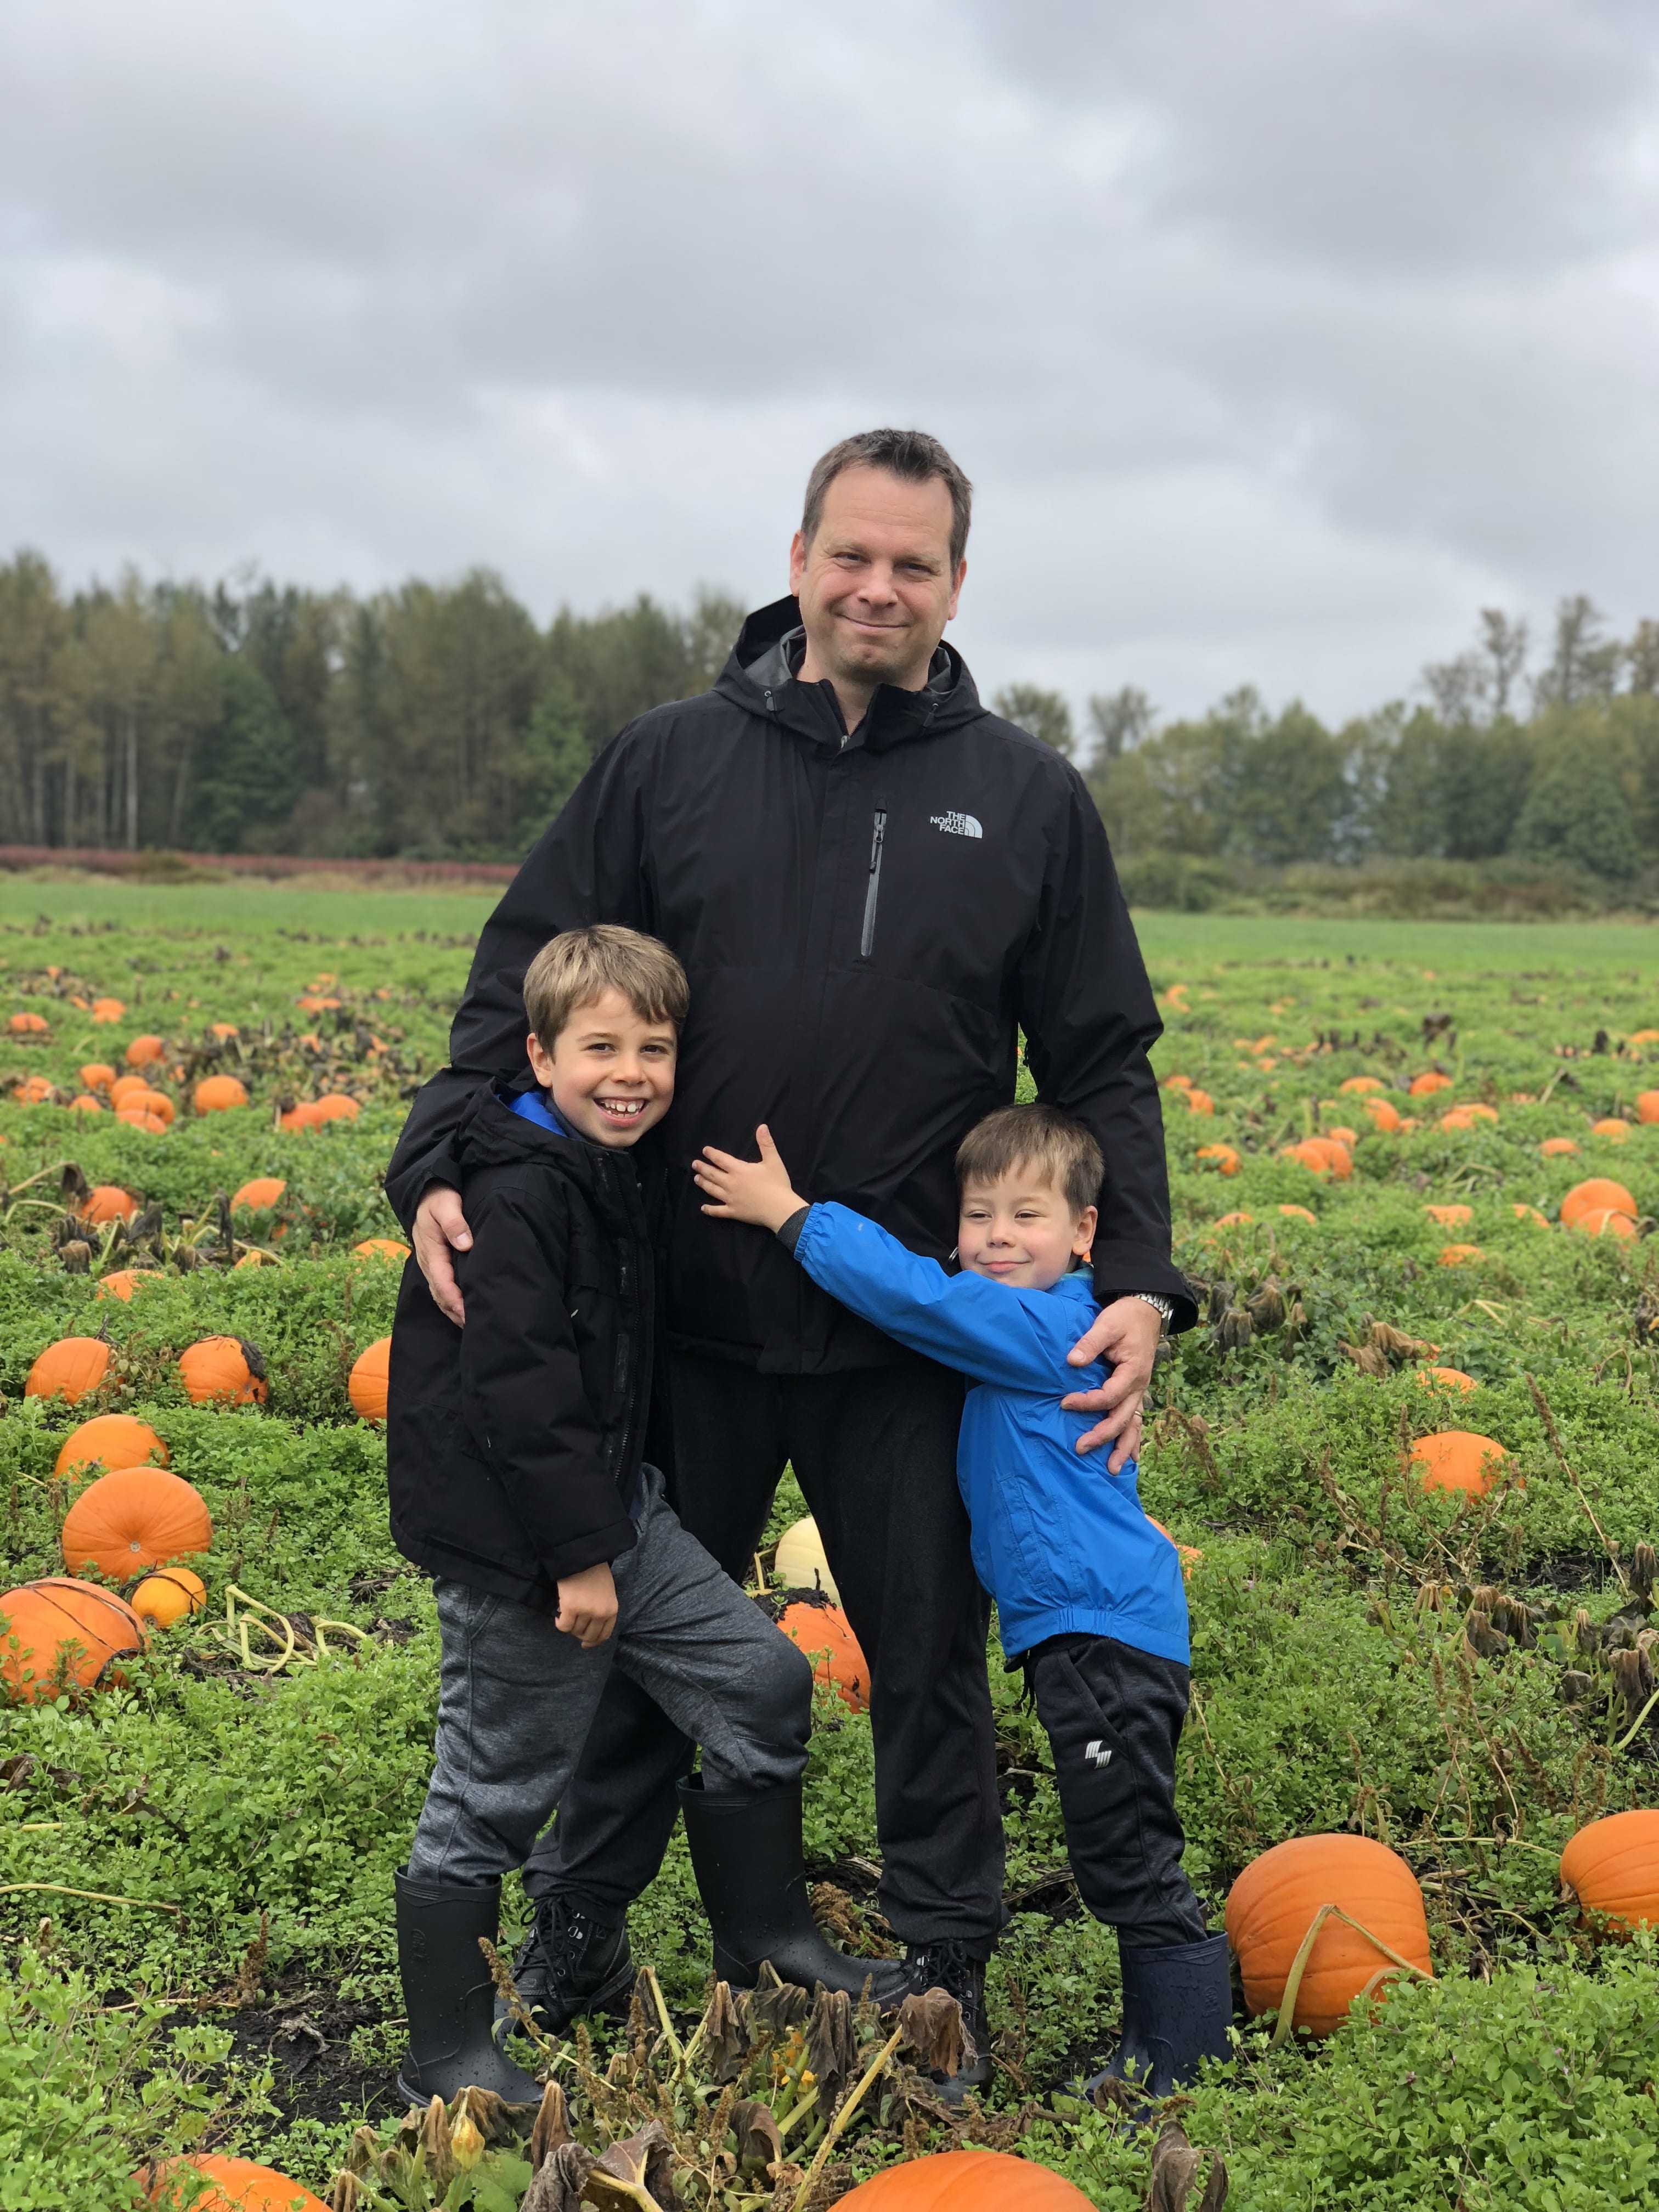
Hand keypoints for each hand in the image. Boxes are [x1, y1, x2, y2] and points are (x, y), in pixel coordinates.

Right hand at [413, 1184, 472, 1325]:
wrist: (424, 1191)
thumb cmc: (438, 1197)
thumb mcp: (445, 1204)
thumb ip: (454, 1222)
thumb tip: (464, 1244)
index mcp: (431, 1251)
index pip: (442, 1282)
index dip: (454, 1300)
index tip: (467, 1313)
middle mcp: (428, 1261)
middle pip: (440, 1294)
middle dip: (455, 1312)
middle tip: (474, 1326)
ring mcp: (430, 1263)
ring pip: (439, 1293)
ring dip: (452, 1310)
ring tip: (470, 1325)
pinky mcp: (435, 1262)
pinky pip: (440, 1287)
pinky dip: (450, 1301)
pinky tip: (462, 1309)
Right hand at [555, 1561, 617, 1648]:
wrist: (582, 1556)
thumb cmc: (594, 1572)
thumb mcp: (607, 1592)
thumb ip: (602, 1610)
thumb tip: (590, 1630)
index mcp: (612, 1609)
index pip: (604, 1634)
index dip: (594, 1642)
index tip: (586, 1645)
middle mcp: (600, 1613)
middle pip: (588, 1635)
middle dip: (579, 1634)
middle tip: (573, 1626)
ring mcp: (586, 1611)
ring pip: (574, 1631)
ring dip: (569, 1626)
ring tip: (567, 1614)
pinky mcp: (570, 1608)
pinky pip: (563, 1626)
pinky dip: (560, 1623)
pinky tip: (558, 1615)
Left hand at [693, 1125, 805, 1232]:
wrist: (780, 1208)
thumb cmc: (777, 1184)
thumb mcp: (773, 1160)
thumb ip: (766, 1143)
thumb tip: (762, 1126)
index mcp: (739, 1170)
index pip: (721, 1159)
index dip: (712, 1154)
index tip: (705, 1150)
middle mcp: (730, 1183)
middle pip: (712, 1174)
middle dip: (702, 1168)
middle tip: (694, 1164)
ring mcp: (730, 1199)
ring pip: (712, 1190)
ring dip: (703, 1184)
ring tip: (696, 1179)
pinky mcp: (733, 1212)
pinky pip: (718, 1211)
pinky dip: (710, 1210)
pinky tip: (703, 1208)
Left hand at [1061, 1298, 1162, 1471]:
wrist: (1146, 1311)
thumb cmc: (1125, 1318)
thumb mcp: (1107, 1324)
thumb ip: (1090, 1343)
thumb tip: (1072, 1361)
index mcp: (1133, 1371)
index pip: (1109, 1395)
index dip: (1088, 1403)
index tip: (1064, 1403)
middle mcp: (1139, 1387)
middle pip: (1123, 1418)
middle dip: (1103, 1436)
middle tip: (1079, 1448)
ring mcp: (1140, 1392)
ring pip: (1133, 1425)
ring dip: (1123, 1447)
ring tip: (1111, 1469)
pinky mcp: (1136, 1393)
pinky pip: (1136, 1421)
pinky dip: (1133, 1440)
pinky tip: (1131, 1459)